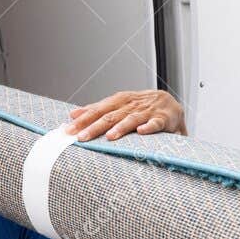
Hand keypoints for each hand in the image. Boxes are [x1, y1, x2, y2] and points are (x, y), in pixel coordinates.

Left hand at [68, 89, 186, 140]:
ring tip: (109, 137)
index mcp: (120, 100)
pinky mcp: (163, 119)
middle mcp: (132, 104)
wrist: (171, 105)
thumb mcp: (118, 105)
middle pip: (111, 115)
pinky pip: (156, 123)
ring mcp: (148, 111)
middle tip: (81, 137)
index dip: (83, 119)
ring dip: (120, 127)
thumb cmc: (141, 107)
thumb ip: (98, 110)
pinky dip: (149, 127)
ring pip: (132, 119)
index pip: (98, 109)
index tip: (68, 130)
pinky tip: (141, 131)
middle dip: (95, 126)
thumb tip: (73, 114)